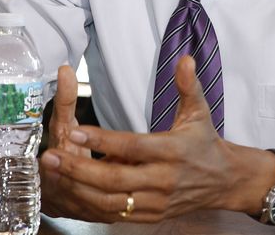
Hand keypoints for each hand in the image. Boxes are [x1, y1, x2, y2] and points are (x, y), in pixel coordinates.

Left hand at [37, 55, 266, 222]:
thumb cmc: (205, 142)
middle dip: (79, 169)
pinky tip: (73, 191)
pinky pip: (117, 215)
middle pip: (115, 178)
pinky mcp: (151, 216)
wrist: (224, 181)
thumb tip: (185, 58)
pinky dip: (92, 206)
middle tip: (51, 156)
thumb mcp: (199, 111)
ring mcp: (156, 201)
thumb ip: (188, 85)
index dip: (104, 141)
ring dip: (79, 189)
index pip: (133, 146)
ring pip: (111, 201)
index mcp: (173, 151)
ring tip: (55, 173)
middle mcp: (163, 179)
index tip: (77, 132)